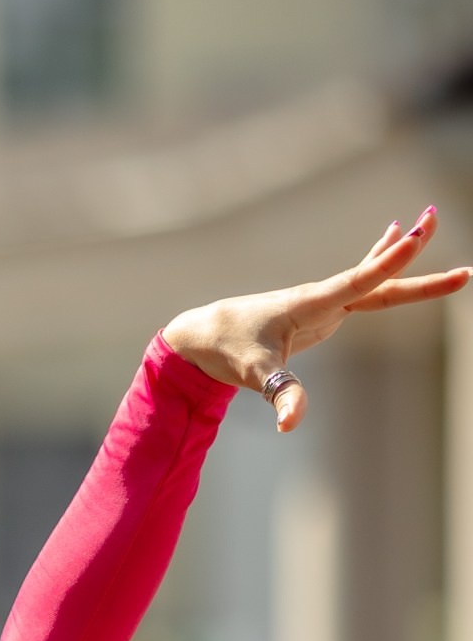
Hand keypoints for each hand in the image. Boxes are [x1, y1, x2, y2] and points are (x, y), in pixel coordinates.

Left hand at [161, 207, 470, 431]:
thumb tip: (290, 424)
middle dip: (408, 254)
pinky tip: (394, 236)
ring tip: (430, 217)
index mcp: (309, 303)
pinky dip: (379, 263)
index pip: (357, 281)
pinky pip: (360, 284)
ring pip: (371, 277)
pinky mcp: (321, 310)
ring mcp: (323, 302)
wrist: (203, 336)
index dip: (388, 262)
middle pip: (374, 276)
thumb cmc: (227, 350)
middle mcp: (320, 297)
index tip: (416, 236)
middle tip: (437, 217)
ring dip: (400, 252)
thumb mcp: (253, 374)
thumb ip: (279, 394)